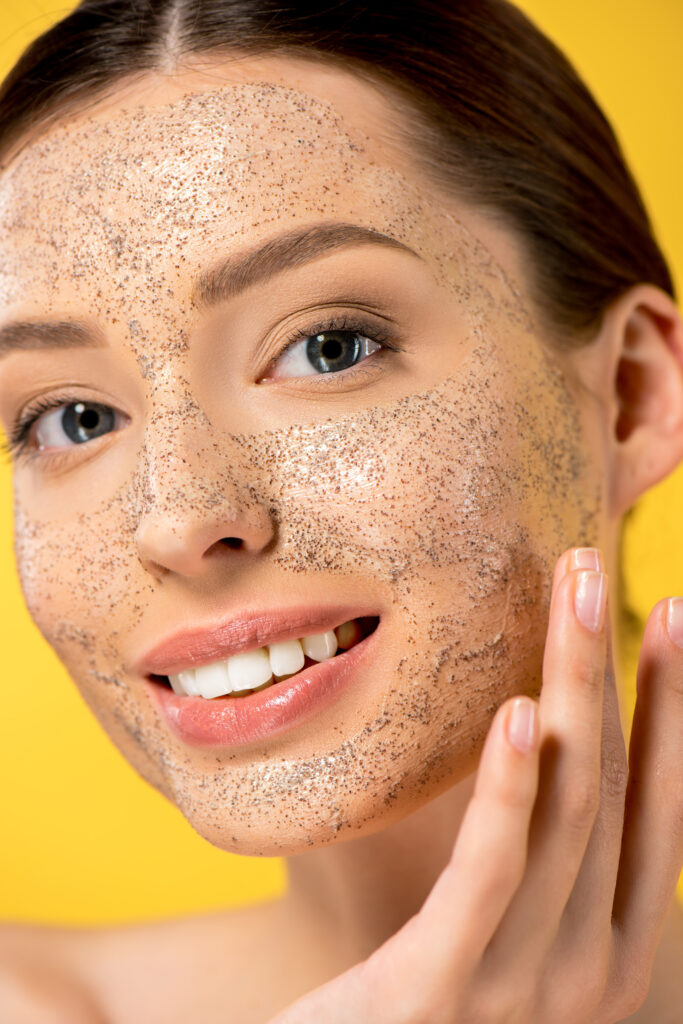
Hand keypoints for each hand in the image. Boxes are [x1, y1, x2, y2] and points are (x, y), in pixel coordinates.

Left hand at [269, 547, 682, 1022]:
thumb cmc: (419, 1013)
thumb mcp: (495, 934)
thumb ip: (529, 859)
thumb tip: (545, 740)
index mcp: (610, 953)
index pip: (653, 807)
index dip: (670, 708)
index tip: (668, 614)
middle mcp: (589, 975)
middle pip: (612, 788)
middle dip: (616, 668)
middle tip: (600, 565)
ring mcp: (524, 989)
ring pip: (567, 811)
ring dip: (577, 688)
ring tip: (573, 591)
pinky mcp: (438, 992)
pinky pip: (488, 873)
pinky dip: (512, 788)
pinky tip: (521, 711)